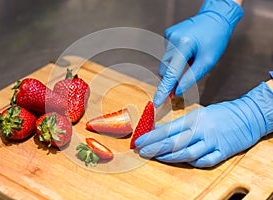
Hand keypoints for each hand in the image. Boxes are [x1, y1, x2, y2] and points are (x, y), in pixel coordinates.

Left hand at [136, 82, 272, 167]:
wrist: (248, 115)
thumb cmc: (220, 113)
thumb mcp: (198, 114)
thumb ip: (181, 124)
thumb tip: (160, 131)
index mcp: (194, 118)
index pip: (168, 129)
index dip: (151, 136)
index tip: (138, 141)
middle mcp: (202, 130)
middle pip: (174, 142)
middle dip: (155, 148)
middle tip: (142, 151)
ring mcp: (213, 142)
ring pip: (187, 154)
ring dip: (170, 157)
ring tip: (157, 158)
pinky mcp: (223, 151)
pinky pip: (206, 161)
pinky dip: (193, 163)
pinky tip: (183, 162)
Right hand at [154, 0, 243, 106]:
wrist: (216, 17)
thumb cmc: (215, 38)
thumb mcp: (208, 61)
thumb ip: (191, 77)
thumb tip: (178, 90)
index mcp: (183, 45)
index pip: (171, 73)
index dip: (164, 90)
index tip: (158, 101)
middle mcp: (172, 39)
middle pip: (165, 69)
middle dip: (173, 77)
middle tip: (183, 81)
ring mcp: (169, 36)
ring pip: (166, 62)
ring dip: (176, 66)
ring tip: (191, 59)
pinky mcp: (168, 34)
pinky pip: (168, 53)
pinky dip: (176, 57)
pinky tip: (187, 51)